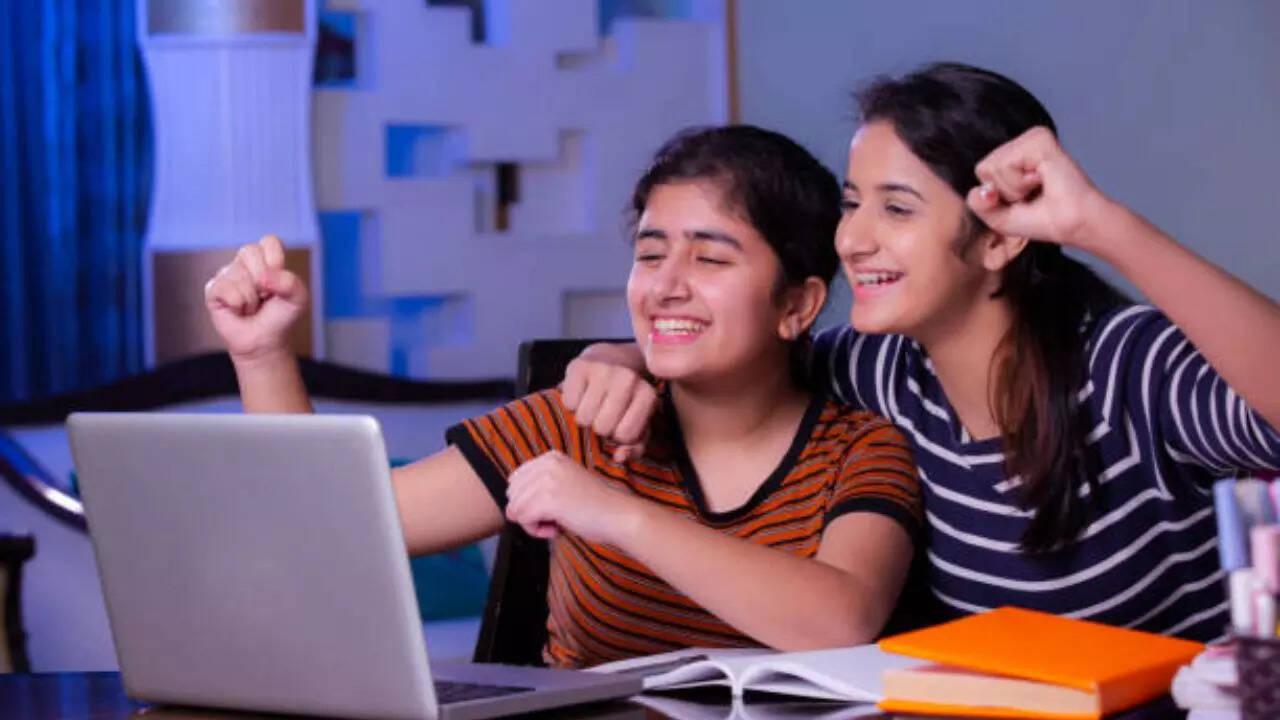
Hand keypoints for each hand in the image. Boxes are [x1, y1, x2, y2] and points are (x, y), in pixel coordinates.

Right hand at [203, 235, 309, 362]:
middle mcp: (244, 262)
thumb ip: (290, 282)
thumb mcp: (298, 299)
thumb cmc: (281, 317)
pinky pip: (225, 289)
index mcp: (266, 258)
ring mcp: (226, 274)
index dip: (276, 262)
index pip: (269, 241)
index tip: (279, 283)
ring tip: (252, 307)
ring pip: (239, 274)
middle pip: (249, 251)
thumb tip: (263, 277)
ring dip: (251, 298)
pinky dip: (237, 304)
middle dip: (263, 280)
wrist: (265, 342)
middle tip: (264, 296)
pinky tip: (238, 310)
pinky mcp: (213, 290)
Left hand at [504, 450, 641, 544]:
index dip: (529, 500)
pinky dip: (536, 530)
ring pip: (515, 508)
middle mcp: (547, 463)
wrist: (618, 516)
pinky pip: (523, 519)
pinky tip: (556, 529)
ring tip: (556, 523)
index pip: (516, 480)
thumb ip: (540, 487)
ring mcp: (547, 480)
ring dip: (532, 523)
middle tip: (555, 518)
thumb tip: (509, 509)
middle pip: (512, 494)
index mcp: (551, 457)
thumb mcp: (565, 484)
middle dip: (528, 511)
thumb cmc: (594, 507)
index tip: (554, 507)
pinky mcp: (548, 499)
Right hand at [561, 351, 656, 462]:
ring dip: (584, 417)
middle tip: (602, 414)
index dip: (618, 435)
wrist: (609, 361)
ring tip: (592, 405)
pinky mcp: (579, 366)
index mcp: (647, 394)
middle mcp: (628, 378)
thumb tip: (619, 457)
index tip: (619, 424)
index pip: (625, 435)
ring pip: (583, 418)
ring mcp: (603, 370)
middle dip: (599, 427)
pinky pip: (568, 403)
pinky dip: (571, 404)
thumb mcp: (638, 425)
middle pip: (602, 427)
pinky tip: (581, 395)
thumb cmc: (625, 402)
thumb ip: (634, 448)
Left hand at [965, 126, 1109, 250]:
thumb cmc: (1042, 220)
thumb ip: (978, 204)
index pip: (982, 171)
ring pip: (993, 166)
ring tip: (1038, 186)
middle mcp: (1021, 143)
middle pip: (984, 168)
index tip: (1023, 199)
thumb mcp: (998, 217)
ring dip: (1014, 188)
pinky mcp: (1039, 139)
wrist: (1069, 225)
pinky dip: (1020, 182)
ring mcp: (1031, 138)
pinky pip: (1006, 164)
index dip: (996, 195)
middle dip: (1004, 192)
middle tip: (1032, 194)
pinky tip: (1042, 179)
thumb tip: (981, 190)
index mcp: (1013, 156)